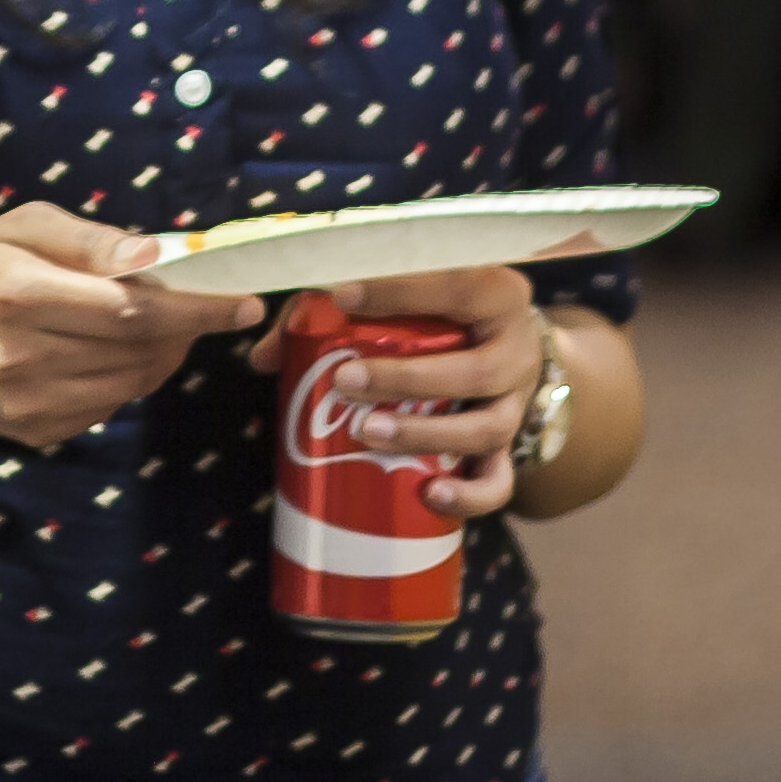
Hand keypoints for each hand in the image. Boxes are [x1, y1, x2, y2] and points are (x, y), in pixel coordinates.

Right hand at [0, 205, 257, 448]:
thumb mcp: (23, 227)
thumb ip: (89, 238)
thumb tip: (152, 255)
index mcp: (15, 295)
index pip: (129, 309)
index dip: (195, 309)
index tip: (244, 302)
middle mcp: (18, 357)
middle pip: (138, 349)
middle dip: (183, 328)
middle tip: (198, 304)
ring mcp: (27, 404)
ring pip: (134, 383)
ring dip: (163, 354)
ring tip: (157, 325)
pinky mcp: (37, 433)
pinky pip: (111, 407)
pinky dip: (129, 379)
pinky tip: (109, 353)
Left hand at [248, 268, 549, 521]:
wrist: (501, 342)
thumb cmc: (436, 311)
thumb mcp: (398, 294)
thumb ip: (330, 311)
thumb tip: (264, 356)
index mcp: (496, 295)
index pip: (456, 286)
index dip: (400, 291)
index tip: (341, 296)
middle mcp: (517, 350)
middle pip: (474, 372)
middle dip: (405, 379)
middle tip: (345, 381)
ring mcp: (516, 404)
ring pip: (486, 430)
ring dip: (425, 434)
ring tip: (366, 433)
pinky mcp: (509, 448)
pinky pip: (499, 481)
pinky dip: (469, 495)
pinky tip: (429, 494)